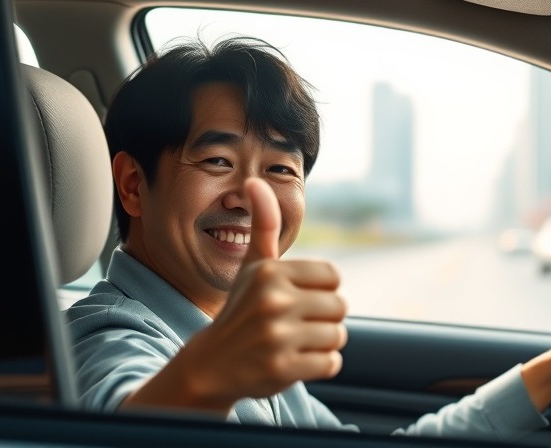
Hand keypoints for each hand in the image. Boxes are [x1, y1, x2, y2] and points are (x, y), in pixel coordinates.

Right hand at [123, 178, 346, 414]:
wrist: (211, 365)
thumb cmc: (241, 310)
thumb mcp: (252, 266)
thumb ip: (264, 224)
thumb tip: (256, 181)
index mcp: (271, 272)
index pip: (333, 276)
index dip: (320, 290)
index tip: (297, 299)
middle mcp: (274, 301)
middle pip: (339, 307)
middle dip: (323, 318)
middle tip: (294, 325)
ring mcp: (277, 337)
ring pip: (337, 336)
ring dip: (321, 343)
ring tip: (292, 343)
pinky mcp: (283, 369)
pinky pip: (331, 363)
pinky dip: (319, 366)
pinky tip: (293, 361)